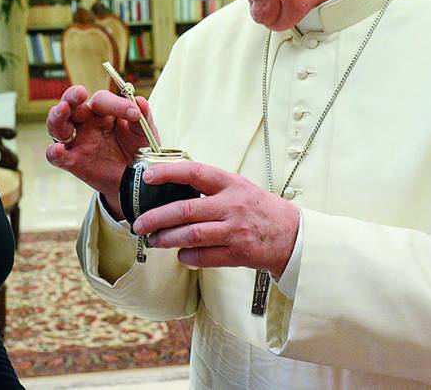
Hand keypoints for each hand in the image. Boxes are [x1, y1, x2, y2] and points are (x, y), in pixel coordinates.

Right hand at [46, 85, 158, 218]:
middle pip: (71, 104)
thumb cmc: (137, 149)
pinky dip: (54, 152)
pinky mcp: (72, 161)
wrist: (135, 178)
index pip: (102, 100)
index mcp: (104, 111)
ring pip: (57, 125)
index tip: (134, 114)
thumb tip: (140, 101)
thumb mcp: (144, 133)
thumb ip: (143, 117)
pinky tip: (58, 149)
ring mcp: (77, 141)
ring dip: (57, 116)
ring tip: (63, 109)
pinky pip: (56, 156)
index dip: (116, 104)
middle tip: (80, 92)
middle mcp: (86, 122)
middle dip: (72, 96)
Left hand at [132, 161, 298, 277]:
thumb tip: (170, 186)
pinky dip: (188, 257)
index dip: (169, 172)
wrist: (292, 235)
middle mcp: (232, 205)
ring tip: (154, 240)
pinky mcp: (238, 253)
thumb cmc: (258, 208)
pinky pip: (205, 257)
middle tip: (139, 224)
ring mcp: (235, 230)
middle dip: (156, 218)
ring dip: (167, 239)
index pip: (194, 172)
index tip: (148, 176)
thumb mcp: (238, 187)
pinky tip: (180, 255)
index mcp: (230, 183)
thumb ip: (209, 186)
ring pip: (192, 235)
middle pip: (185, 210)